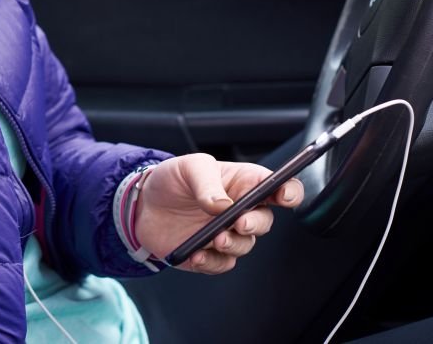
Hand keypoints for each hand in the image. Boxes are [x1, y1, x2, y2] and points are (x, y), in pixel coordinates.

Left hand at [133, 153, 302, 274]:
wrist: (143, 205)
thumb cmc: (171, 180)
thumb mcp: (188, 168)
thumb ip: (207, 183)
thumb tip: (223, 206)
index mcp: (243, 182)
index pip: (278, 187)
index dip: (289, 191)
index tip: (284, 196)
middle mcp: (240, 210)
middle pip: (265, 220)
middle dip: (256, 223)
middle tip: (239, 222)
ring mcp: (227, 233)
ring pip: (245, 244)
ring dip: (233, 243)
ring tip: (214, 238)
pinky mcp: (211, 254)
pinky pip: (222, 263)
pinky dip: (212, 261)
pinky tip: (197, 253)